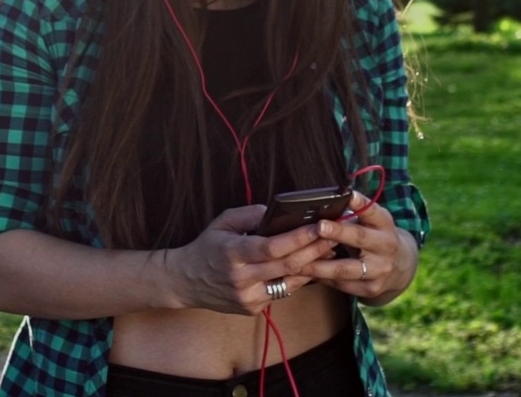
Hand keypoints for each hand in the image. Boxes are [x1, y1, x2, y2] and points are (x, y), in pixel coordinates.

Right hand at [164, 204, 336, 315]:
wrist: (185, 282)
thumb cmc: (206, 247)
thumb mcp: (222, 222)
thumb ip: (250, 215)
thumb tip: (278, 212)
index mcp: (233, 254)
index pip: (272, 247)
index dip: (298, 238)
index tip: (318, 226)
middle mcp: (242, 279)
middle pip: (287, 265)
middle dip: (315, 250)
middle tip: (335, 236)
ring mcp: (248, 298)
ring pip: (290, 283)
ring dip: (313, 266)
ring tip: (330, 250)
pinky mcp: (253, 309)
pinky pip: (282, 292)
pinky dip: (296, 278)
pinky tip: (308, 266)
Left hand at [298, 191, 418, 305]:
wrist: (400, 266)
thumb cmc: (375, 236)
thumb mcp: (372, 221)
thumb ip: (353, 214)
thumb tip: (321, 204)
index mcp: (384, 224)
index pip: (372, 211)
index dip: (360, 203)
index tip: (348, 194)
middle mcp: (385, 246)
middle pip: (359, 238)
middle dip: (338, 232)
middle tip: (319, 227)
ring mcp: (380, 269)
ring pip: (345, 268)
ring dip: (320, 265)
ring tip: (298, 261)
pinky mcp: (371, 288)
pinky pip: (342, 284)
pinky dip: (323, 278)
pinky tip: (306, 274)